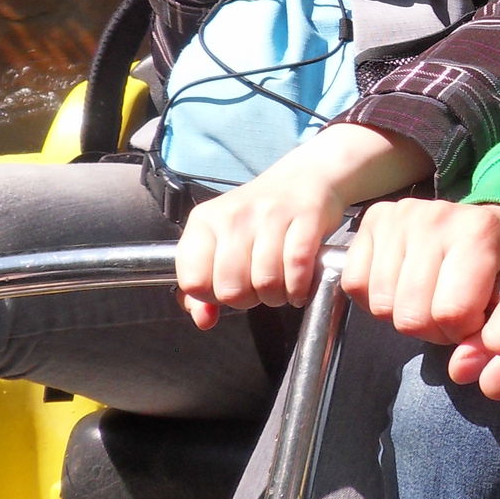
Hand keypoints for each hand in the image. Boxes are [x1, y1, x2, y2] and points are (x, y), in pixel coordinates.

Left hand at [175, 124, 432, 328]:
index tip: (227, 289)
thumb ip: (204, 285)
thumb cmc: (259, 219)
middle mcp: (234, 215)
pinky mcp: (305, 216)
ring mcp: (270, 214)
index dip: (211, 297)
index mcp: (204, 221)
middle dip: (248, 301)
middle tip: (258, 290)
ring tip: (281, 289)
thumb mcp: (221, 244)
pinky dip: (299, 289)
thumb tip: (204, 320)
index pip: (193, 281)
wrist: (305, 178)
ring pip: (266, 282)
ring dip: (277, 297)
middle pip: (231, 288)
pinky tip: (300, 288)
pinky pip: (297, 268)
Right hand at [341, 200, 499, 344]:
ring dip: (403, 315)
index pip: (451, 312)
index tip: (472, 320)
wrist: (488, 224)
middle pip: (411, 315)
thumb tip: (460, 370)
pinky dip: (373, 298)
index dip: (460, 332)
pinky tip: (400, 288)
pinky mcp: (372, 219)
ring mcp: (400, 216)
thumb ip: (491, 341)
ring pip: (382, 304)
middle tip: (448, 313)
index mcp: (480, 233)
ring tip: (427, 299)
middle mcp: (437, 218)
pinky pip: (355, 283)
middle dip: (431, 329)